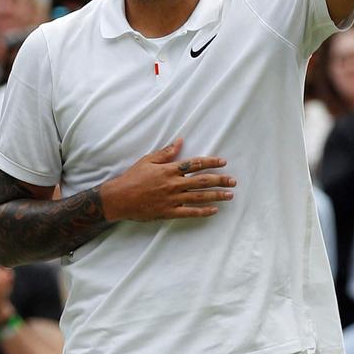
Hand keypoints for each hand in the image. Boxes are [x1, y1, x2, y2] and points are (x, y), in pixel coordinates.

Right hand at [100, 138, 235, 221]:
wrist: (120, 198)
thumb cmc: (132, 177)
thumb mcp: (148, 160)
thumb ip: (166, 152)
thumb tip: (180, 141)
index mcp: (169, 169)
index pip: (195, 164)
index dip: (211, 162)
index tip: (223, 162)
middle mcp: (174, 184)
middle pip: (202, 180)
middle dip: (220, 180)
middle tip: (233, 181)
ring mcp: (172, 199)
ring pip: (199, 197)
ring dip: (217, 196)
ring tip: (230, 195)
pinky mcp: (169, 212)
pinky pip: (190, 212)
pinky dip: (203, 211)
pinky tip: (214, 210)